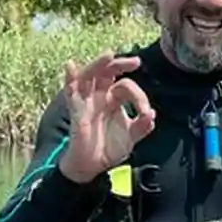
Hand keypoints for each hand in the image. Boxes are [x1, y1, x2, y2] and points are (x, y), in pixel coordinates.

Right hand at [57, 52, 155, 181]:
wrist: (94, 166)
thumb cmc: (111, 148)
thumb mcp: (131, 137)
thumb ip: (142, 127)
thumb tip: (152, 115)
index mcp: (114, 99)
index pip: (126, 87)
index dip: (139, 96)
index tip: (146, 112)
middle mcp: (100, 96)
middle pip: (108, 72)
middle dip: (121, 64)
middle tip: (136, 62)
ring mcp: (87, 101)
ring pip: (90, 75)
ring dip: (98, 64)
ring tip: (108, 55)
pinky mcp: (76, 110)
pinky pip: (70, 91)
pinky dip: (70, 78)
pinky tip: (71, 66)